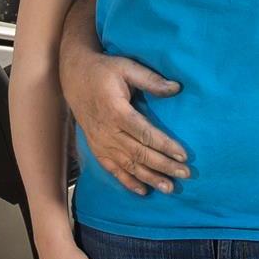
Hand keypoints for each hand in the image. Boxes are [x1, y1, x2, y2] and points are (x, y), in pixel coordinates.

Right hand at [60, 41, 188, 194]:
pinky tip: (143, 191)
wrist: (73, 77)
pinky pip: (112, 169)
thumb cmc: (103, 71)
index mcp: (116, 111)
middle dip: (164, 166)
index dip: (166, 146)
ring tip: (169, 188)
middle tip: (185, 174)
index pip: (146, 134)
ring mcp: (100, 142)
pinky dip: (127, 182)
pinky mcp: (96, 148)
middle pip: (140, 153)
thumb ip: (151, 80)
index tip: (184, 155)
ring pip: (128, 165)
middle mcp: (108, 131)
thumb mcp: (127, 67)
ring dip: (149, 178)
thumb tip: (177, 88)